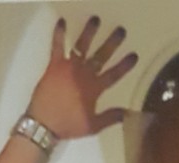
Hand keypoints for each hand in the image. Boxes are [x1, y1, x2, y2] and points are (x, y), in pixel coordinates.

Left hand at [26, 16, 138, 137]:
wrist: (44, 123)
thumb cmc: (69, 125)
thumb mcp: (93, 125)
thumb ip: (111, 117)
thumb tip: (128, 113)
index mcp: (94, 89)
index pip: (114, 74)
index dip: (125, 65)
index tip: (134, 55)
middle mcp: (84, 74)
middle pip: (101, 56)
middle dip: (112, 43)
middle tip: (121, 30)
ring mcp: (69, 68)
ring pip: (81, 46)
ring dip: (89, 32)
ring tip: (95, 19)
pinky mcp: (54, 65)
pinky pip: (57, 46)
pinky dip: (59, 33)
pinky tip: (62, 22)